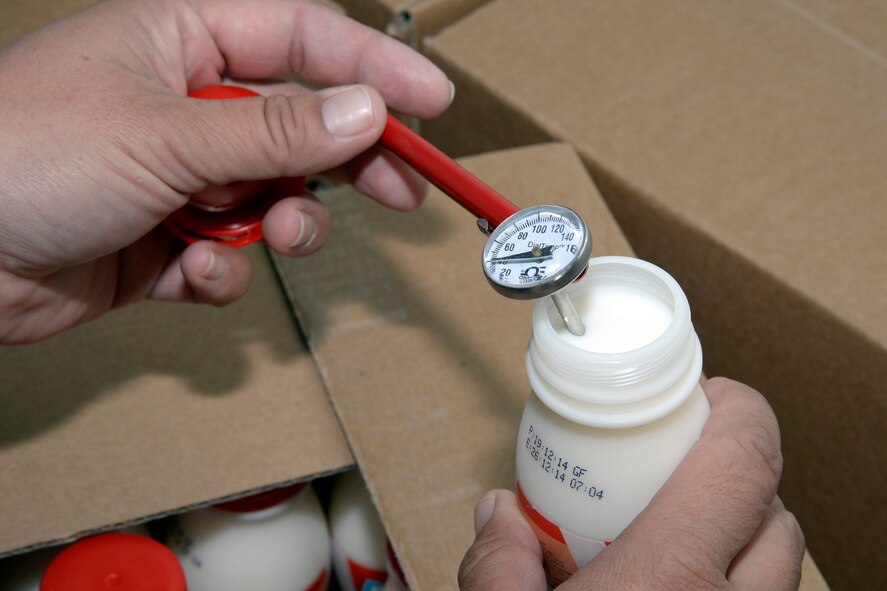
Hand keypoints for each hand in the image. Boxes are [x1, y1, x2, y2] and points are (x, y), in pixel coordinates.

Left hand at [0, 0, 451, 343]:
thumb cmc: (26, 158)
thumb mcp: (167, 134)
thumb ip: (275, 129)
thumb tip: (367, 111)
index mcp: (180, 40)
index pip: (302, 38)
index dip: (373, 67)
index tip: (432, 103)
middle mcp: (184, 102)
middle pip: (300, 123)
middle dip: (350, 161)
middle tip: (402, 193)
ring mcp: (175, 174)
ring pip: (271, 194)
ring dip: (285, 221)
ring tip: (281, 232)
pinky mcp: (163, 239)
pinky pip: (227, 252)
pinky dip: (222, 267)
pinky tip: (191, 269)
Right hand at [459, 378, 804, 589]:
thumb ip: (495, 566)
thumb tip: (499, 516)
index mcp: (670, 580)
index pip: (743, 460)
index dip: (739, 409)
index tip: (711, 392)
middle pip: (775, 511)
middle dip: (738, 474)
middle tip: (682, 465)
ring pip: (782, 567)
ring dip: (746, 531)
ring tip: (685, 529)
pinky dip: (742, 580)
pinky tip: (684, 586)